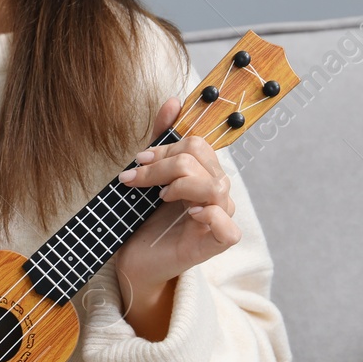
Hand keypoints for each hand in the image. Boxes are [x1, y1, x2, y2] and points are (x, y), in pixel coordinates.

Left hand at [112, 96, 241, 292]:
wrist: (135, 259)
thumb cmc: (145, 219)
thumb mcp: (150, 175)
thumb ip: (162, 140)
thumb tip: (174, 102)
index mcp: (204, 172)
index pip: (197, 144)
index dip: (166, 148)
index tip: (139, 160)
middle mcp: (218, 192)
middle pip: (201, 161)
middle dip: (162, 166)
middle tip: (136, 180)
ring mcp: (221, 217)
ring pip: (214, 186)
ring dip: (179, 186)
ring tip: (160, 198)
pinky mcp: (219, 243)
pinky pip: (227, 225)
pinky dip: (208, 215)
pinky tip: (187, 214)